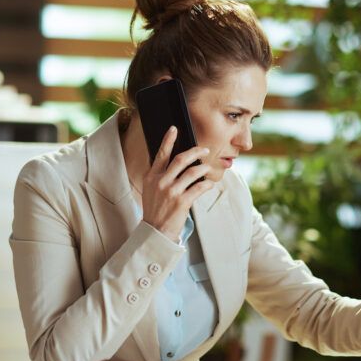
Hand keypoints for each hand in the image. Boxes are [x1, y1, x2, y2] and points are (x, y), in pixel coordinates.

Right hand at [140, 126, 213, 241]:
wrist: (155, 231)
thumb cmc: (155, 209)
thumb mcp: (151, 190)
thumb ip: (160, 176)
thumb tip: (177, 163)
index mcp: (151, 177)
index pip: (161, 154)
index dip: (168, 140)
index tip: (174, 129)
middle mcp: (160, 182)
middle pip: (180, 159)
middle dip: (195, 151)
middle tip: (204, 149)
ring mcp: (171, 192)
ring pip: (192, 172)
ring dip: (203, 168)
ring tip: (208, 167)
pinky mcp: (182, 202)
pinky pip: (199, 187)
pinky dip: (207, 184)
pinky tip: (209, 184)